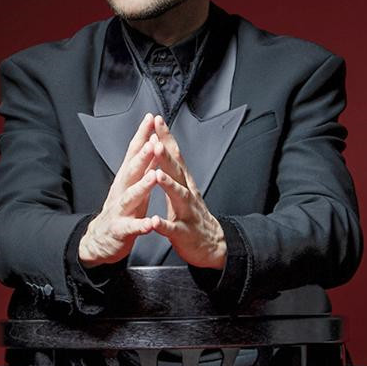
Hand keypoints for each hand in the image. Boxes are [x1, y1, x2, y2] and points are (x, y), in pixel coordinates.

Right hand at [78, 113, 165, 265]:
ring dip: (142, 186)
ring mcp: (119, 210)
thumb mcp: (131, 184)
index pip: (133, 153)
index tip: (150, 118)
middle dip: (142, 156)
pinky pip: (131, 227)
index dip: (141, 135)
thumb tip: (152, 141)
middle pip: (131, 170)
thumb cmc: (121, 210)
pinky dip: (141, 225)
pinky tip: (150, 223)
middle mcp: (120, 191)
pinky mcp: (120, 230)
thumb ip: (141, 165)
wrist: (100, 240)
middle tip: (153, 142)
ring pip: (130, 196)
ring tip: (154, 176)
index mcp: (125, 179)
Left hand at [145, 117, 227, 269]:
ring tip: (157, 175)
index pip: (175, 156)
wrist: (212, 244)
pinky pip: (173, 228)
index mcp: (185, 182)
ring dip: (168, 185)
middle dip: (166, 156)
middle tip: (155, 141)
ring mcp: (187, 213)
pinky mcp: (184, 232)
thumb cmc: (193, 215)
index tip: (156, 121)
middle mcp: (188, 194)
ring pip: (179, 196)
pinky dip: (163, 224)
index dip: (166, 138)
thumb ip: (172, 169)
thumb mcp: (183, 188)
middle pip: (177, 171)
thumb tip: (161, 145)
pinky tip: (154, 221)